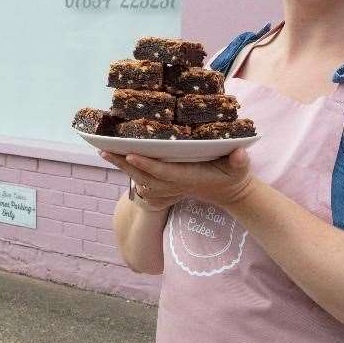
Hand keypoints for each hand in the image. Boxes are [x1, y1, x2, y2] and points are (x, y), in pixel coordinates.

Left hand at [100, 147, 254, 209]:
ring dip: (122, 166)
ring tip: (103, 151)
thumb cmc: (234, 175)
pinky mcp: (167, 182)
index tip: (130, 154)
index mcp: (189, 177)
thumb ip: (240, 161)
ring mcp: (169, 185)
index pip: (164, 172)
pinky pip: (143, 178)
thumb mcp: (240, 167)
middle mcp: (175, 184)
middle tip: (103, 150)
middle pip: (144, 177)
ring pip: (140, 179)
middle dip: (124, 165)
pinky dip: (129, 168)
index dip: (147, 165)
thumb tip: (240, 154)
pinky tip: (116, 156)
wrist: (228, 192)